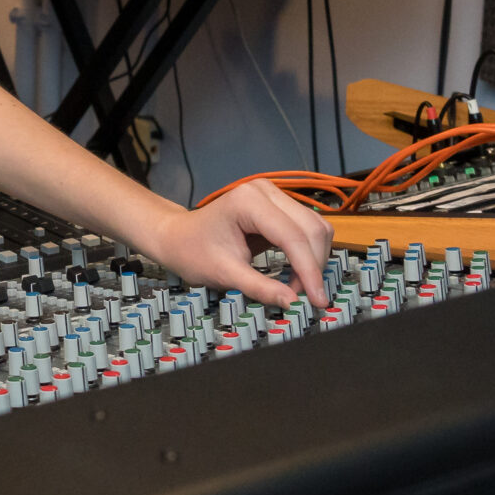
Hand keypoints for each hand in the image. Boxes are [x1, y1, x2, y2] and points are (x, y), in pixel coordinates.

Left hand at [139, 180, 331, 306]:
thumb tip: (293, 303)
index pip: (293, 236)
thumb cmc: (192, 251)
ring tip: (298, 287)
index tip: (317, 299)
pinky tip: (297, 274)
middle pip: (311, 229)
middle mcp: (266, 191)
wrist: (178, 237)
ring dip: (314, 260)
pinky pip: (307, 229)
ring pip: (316, 227)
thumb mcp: (224, 274)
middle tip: (306, 297)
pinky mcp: (278, 207)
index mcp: (248, 201)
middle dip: (314, 267)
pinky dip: (308, 254)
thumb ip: (260, 288)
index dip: (309, 270)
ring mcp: (273, 196)